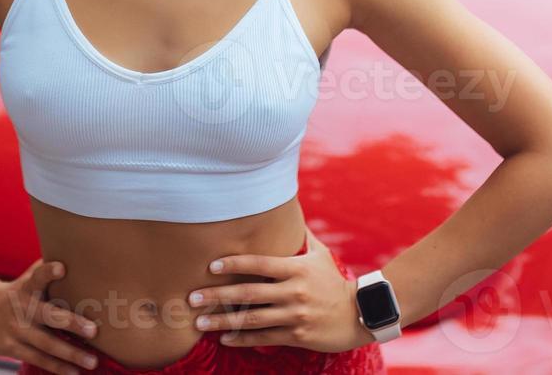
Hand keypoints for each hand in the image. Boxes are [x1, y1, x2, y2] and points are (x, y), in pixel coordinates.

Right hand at [0, 259, 99, 373]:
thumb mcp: (29, 278)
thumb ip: (50, 269)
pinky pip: (38, 359)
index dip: (48, 272)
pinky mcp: (12, 348)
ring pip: (46, 344)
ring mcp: (17, 330)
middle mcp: (22, 308)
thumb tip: (82, 251)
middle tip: (94, 330)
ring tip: (92, 361)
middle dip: (71, 323)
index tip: (61, 268)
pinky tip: (74, 373)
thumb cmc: (19, 291)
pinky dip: (56, 367)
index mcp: (27, 287)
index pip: (38, 276)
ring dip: (70, 354)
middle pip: (49, 316)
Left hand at [187, 225, 372, 352]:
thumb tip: (288, 212)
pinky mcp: (297, 335)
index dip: (234, 264)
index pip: (260, 263)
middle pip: (249, 293)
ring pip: (252, 319)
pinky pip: (264, 338)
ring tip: (200, 322)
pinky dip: (242, 339)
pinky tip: (224, 339)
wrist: (359, 314)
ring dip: (223, 321)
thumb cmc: (335, 282)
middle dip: (218, 295)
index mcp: (296, 268)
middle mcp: (294, 291)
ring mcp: (295, 315)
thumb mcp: (321, 255)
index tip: (210, 267)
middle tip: (192, 298)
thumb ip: (301, 237)